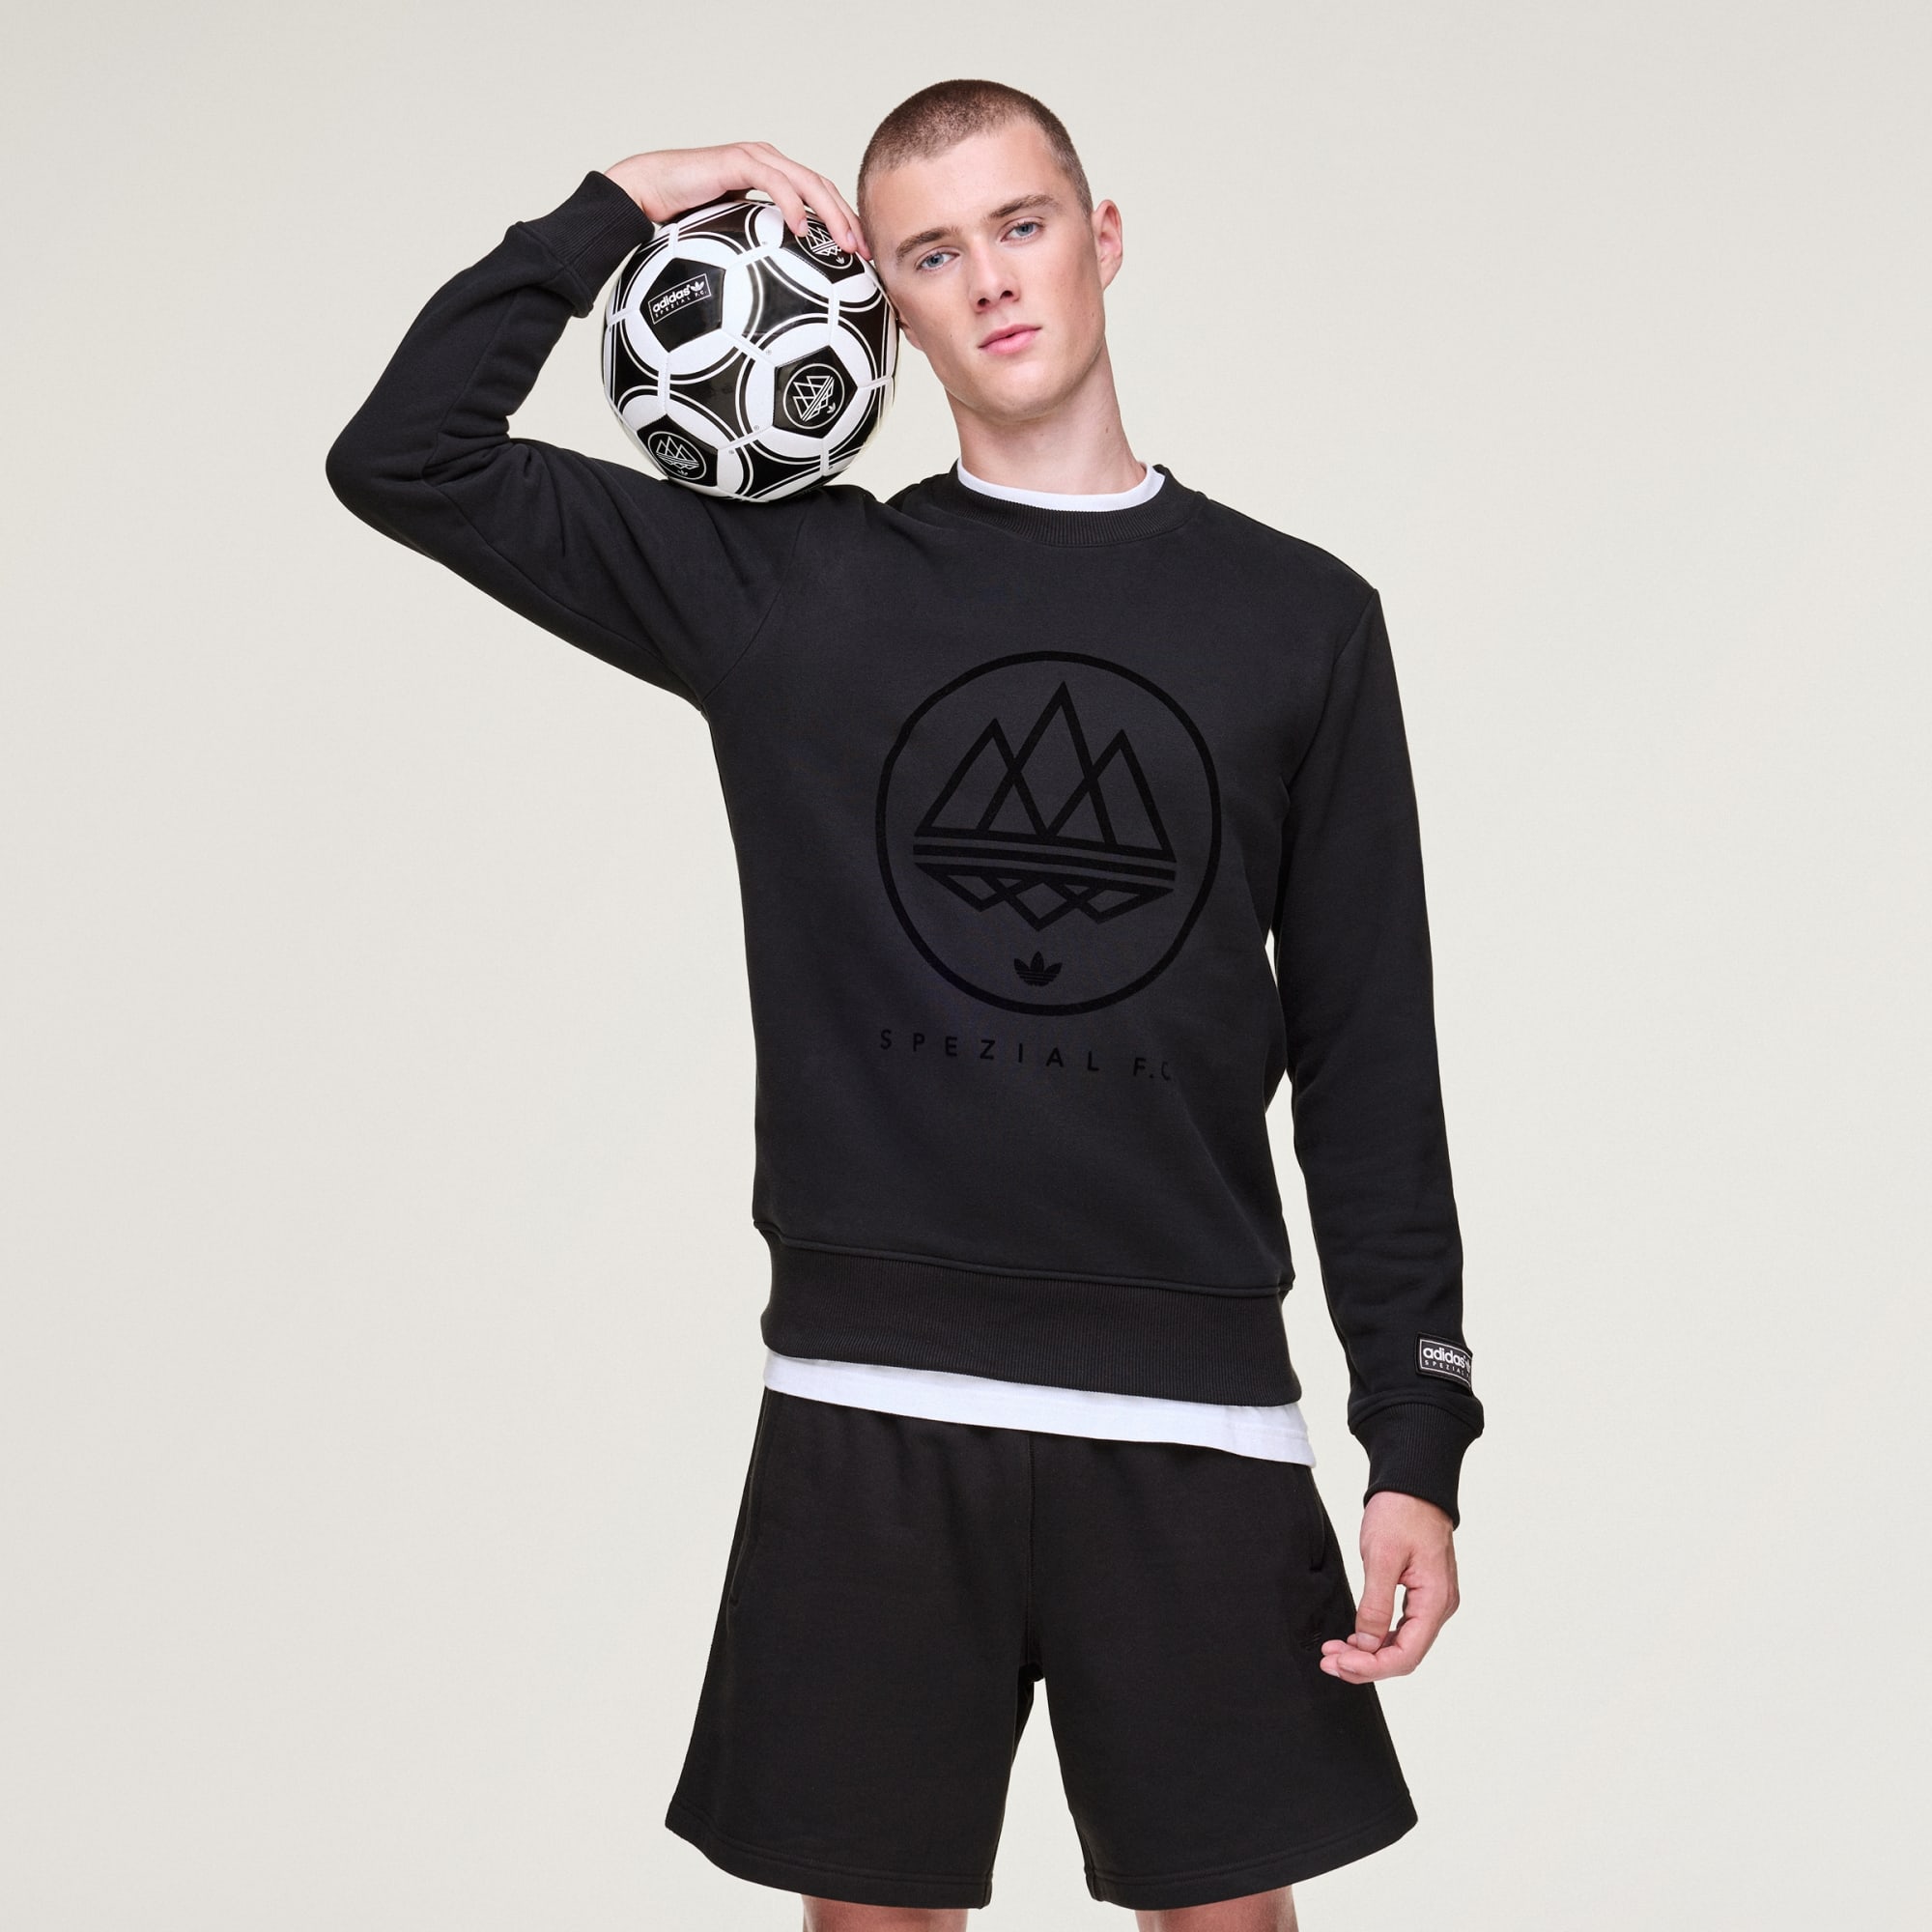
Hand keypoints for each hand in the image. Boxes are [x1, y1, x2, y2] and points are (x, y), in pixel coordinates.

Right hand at [602, 142, 869, 258]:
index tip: (862, 257)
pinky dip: (791, 203)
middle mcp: (769, 165)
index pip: (819, 199)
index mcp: (772, 180)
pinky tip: (800, 230)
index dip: (844, 224)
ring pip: (808, 182)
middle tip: (867, 254)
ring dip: (831, 214)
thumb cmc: (682, 224)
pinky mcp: (738, 162)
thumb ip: (757, 255)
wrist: (646, 197)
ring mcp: (755, 160)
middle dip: (849, 220)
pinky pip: (774, 182)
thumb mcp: (730, 243)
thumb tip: (776, 300)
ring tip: (845, 244)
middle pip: (824, 188)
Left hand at [1319, 1489, 1458, 1682]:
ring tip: (1334, 1653)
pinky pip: (1401, 1628)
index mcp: (1436, 1601)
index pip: (1407, 1654)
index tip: (1340, 1663)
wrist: (1413, 1485)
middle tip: (1329, 1661)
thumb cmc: (1401, 1512)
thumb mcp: (1382, 1556)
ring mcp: (1432, 1602)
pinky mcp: (1421, 1594)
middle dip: (1366, 1663)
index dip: (1372, 1666)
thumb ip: (1376, 1603)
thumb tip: (1368, 1643)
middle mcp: (1439, 1607)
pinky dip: (1377, 1637)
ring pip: (1401, 1644)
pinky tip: (1354, 1638)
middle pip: (1404, 1654)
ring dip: (1368, 1653)